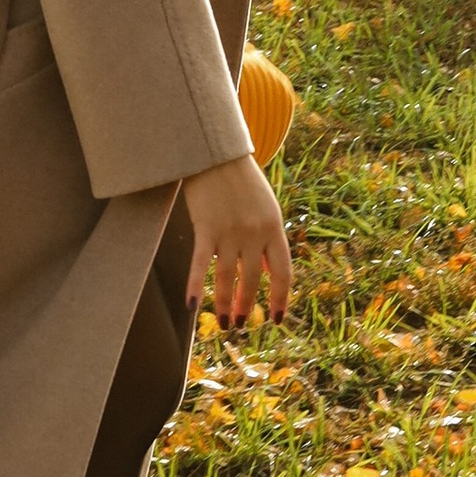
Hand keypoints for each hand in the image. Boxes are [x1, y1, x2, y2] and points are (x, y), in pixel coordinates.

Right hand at [184, 154, 291, 326]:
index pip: (282, 272)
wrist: (217, 152)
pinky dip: (196, 287)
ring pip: (227, 279)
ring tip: (225, 323)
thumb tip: (268, 271)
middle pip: (253, 280)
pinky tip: (192, 306)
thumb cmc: (242, 181)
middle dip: (248, 306)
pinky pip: (200, 265)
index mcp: (274, 228)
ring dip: (226, 305)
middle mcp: (254, 233)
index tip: (276, 319)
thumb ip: (268, 239)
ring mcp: (230, 232)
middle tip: (242, 323)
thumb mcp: (266, 208)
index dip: (281, 299)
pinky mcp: (205, 228)